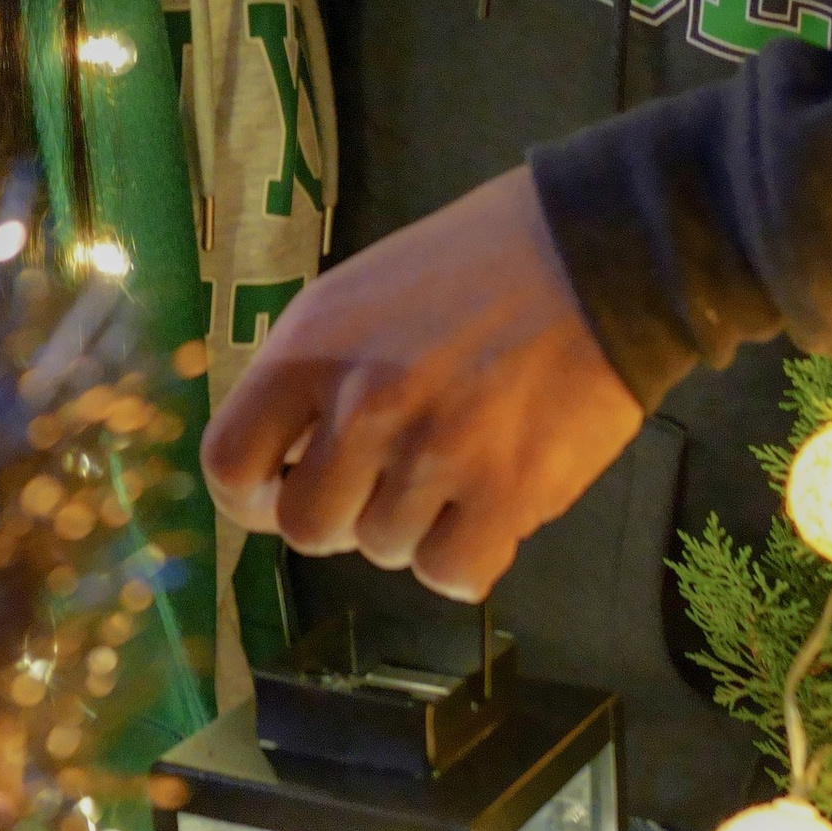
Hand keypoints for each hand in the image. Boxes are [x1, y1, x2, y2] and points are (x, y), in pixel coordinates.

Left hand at [199, 165, 644, 602]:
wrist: (603, 255)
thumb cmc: (479, 265)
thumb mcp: (361, 292)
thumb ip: (314, 372)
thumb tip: (285, 458)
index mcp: (313, 347)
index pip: (229, 463)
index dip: (248, 495)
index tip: (280, 491)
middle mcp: (362, 405)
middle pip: (306, 527)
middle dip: (341, 517)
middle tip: (386, 483)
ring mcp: (435, 453)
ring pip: (385, 551)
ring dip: (415, 526)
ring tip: (459, 468)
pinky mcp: (507, 492)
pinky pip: (451, 575)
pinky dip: (466, 559)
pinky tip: (489, 512)